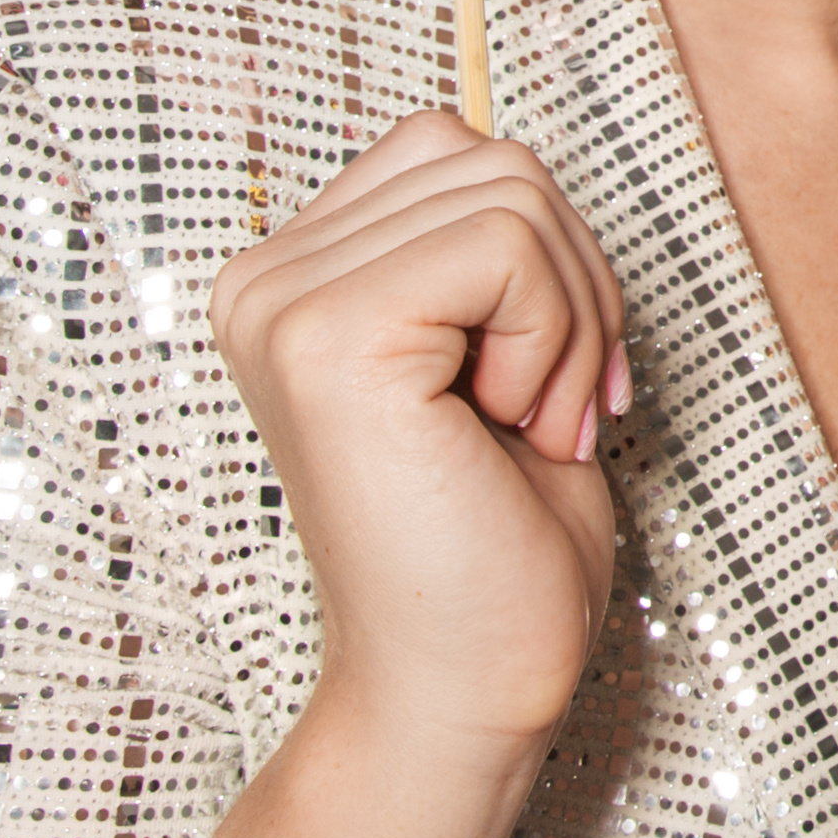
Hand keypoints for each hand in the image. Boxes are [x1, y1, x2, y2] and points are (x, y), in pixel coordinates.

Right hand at [208, 113, 624, 759]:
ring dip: (568, 322)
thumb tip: (518, 155)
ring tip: (520, 428)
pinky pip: (507, 244)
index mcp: (293, 276)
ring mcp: (283, 304)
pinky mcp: (325, 337)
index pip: (455, 149)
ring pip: (514, 193)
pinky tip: (511, 432)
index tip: (549, 382)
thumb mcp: (498, 351)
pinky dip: (554, 340)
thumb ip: (481, 246)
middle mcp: (264, 279)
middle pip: (494, 159)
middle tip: (541, 416)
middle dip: (572, 287)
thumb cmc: (499, 542)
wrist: (467, 689)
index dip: (547, 256)